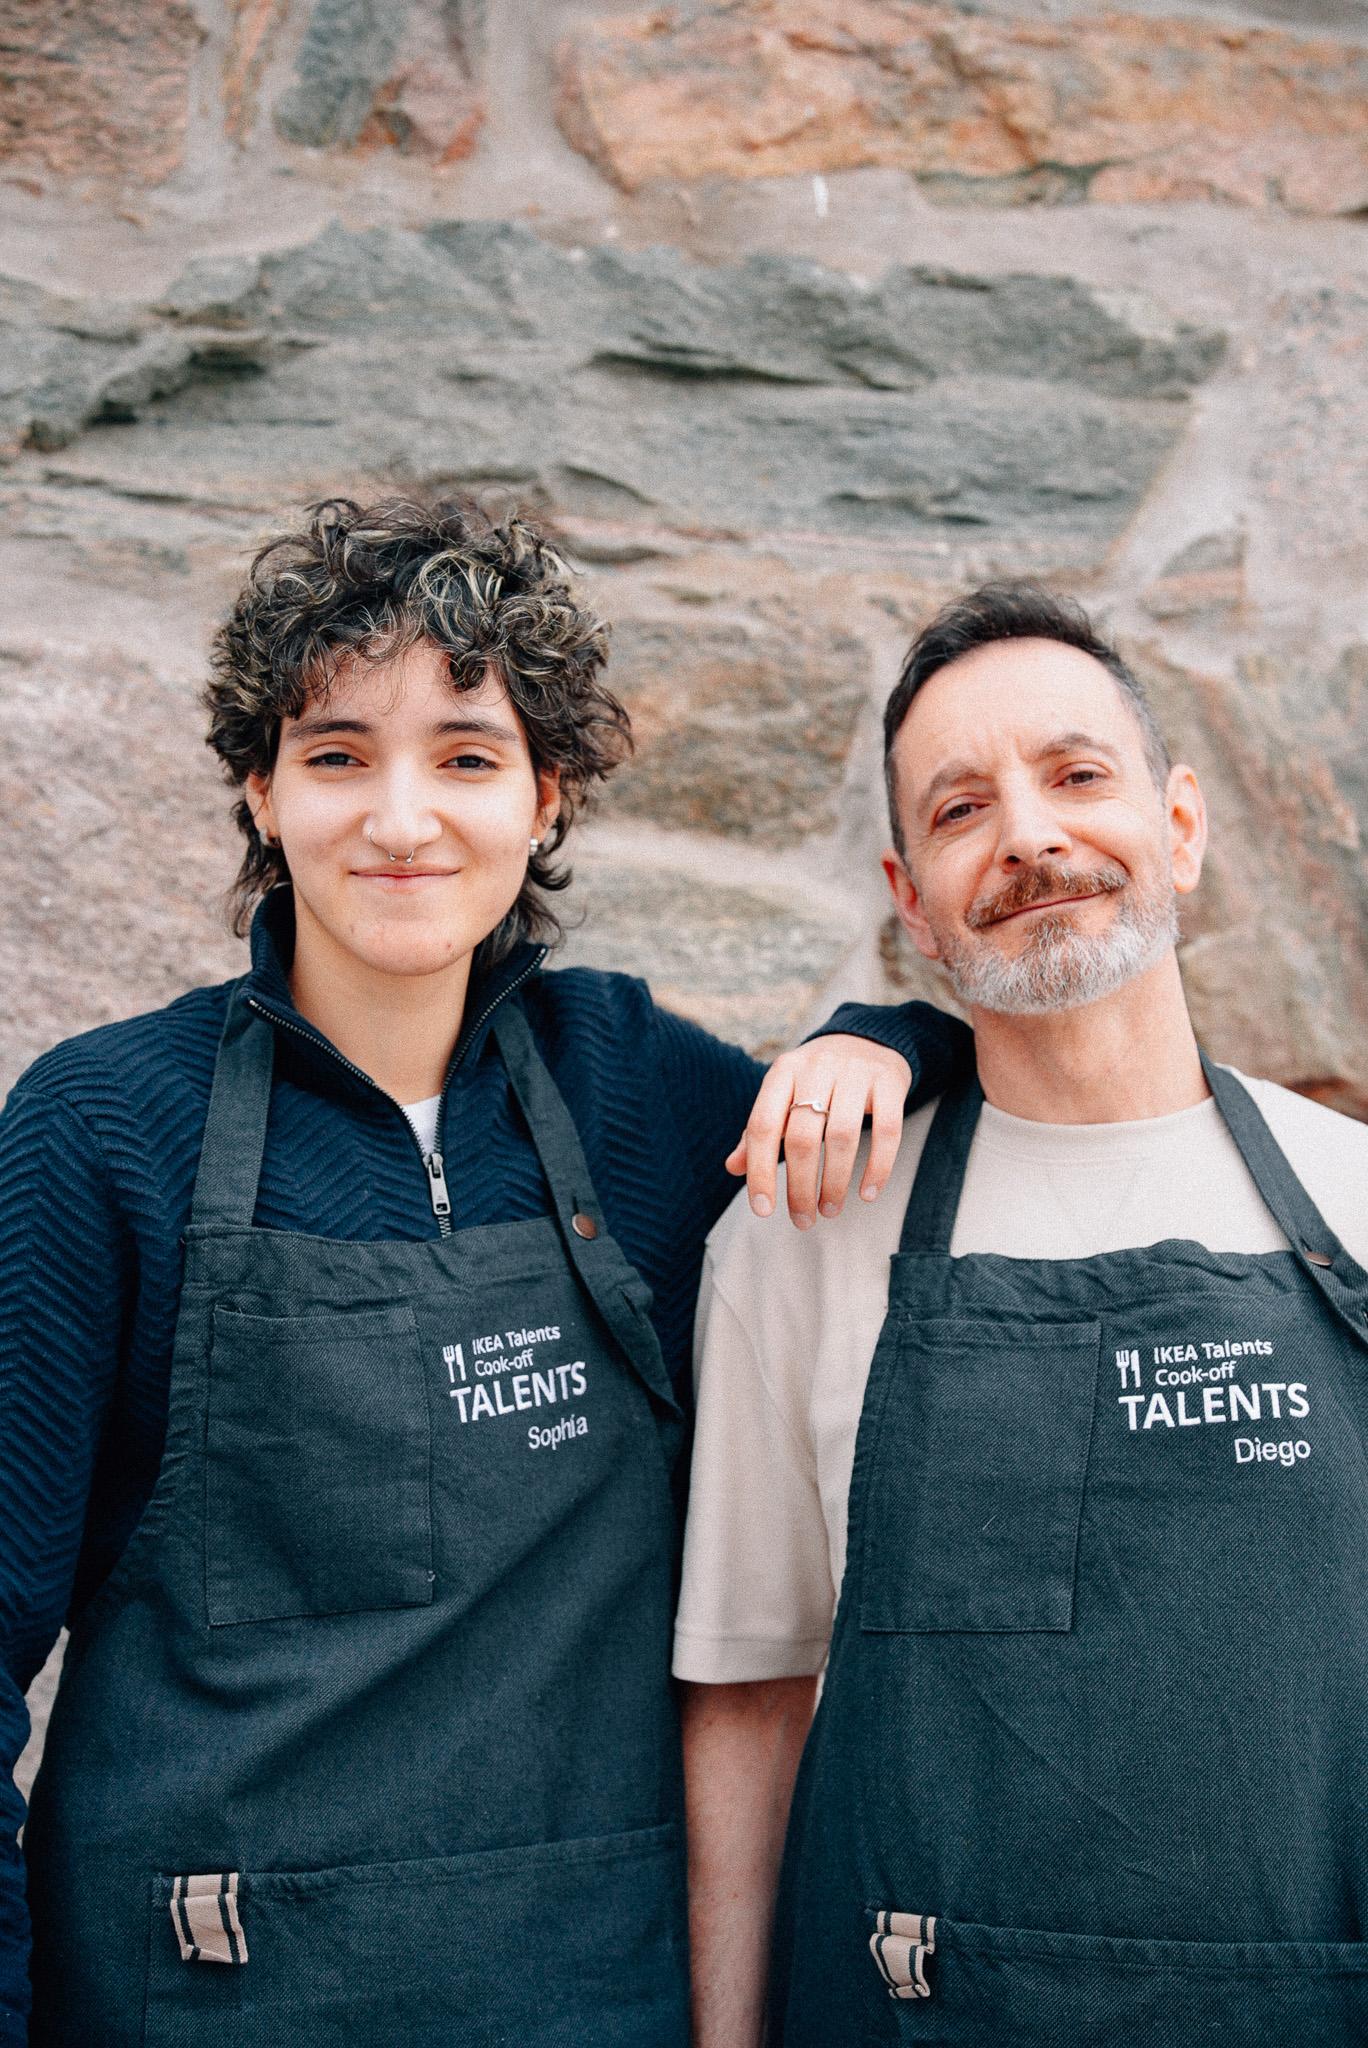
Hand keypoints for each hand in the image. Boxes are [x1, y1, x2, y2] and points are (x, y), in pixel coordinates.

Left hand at [725, 1037, 911, 1228]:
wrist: (869, 1038)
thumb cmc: (817, 1079)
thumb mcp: (783, 1093)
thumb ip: (760, 1130)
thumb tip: (733, 1168)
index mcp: (783, 1071)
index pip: (763, 1126)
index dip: (760, 1171)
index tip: (763, 1210)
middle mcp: (817, 1067)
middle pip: (803, 1137)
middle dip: (800, 1187)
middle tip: (803, 1220)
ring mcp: (856, 1072)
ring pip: (844, 1137)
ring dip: (835, 1183)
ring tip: (829, 1210)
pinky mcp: (890, 1082)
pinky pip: (888, 1131)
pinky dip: (878, 1168)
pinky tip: (867, 1194)